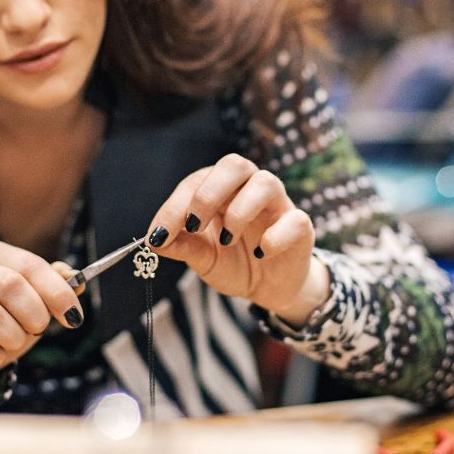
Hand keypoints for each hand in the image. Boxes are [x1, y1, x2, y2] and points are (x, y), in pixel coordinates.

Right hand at [0, 239, 83, 393]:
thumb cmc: (6, 318)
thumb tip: (76, 279)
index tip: (74, 317)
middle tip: (39, 329)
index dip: (58, 292)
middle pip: (11, 285)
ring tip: (13, 340)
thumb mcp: (34, 298)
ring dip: (15, 338)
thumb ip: (55, 285)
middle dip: (35, 315)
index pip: (30, 265)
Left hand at [146, 154, 330, 325]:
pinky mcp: (300, 227)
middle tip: (194, 225)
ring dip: (240, 211)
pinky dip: (275, 237)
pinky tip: (261, 254)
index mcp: (222, 191)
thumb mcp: (203, 258)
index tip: (158, 234)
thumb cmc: (235, 263)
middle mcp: (250, 189)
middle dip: (209, 193)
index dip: (175, 206)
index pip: (197, 182)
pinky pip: (294, 219)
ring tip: (227, 240)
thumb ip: (183, 246)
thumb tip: (153, 241)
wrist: (269, 289)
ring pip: (265, 183)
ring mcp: (278, 205)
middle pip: (235, 165)